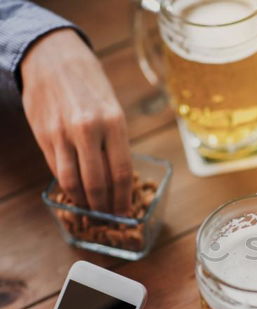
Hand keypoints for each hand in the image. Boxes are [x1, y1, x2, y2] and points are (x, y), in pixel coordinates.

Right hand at [21, 29, 131, 214]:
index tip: (126, 212)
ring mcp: (62, 134)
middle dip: (104, 206)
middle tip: (109, 217)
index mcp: (113, 122)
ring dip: (84, 202)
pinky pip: (56, 170)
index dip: (123, 198)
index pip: (121, 171)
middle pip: (98, 182)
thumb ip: (116, 142)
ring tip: (91, 211)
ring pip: (73, 182)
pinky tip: (75, 194)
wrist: (51, 57)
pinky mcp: (43, 135)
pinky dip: (67, 187)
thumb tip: (120, 179)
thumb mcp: (113, 109)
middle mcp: (88, 130)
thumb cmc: (90, 85)